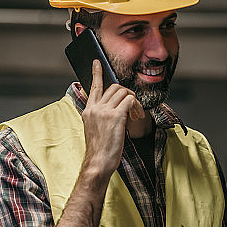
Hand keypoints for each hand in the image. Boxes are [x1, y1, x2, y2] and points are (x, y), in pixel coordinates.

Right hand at [81, 60, 144, 177]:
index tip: (97, 63)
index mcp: (88, 110)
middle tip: (134, 109)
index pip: (94, 87)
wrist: (98, 163)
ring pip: (124, 92)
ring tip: (136, 116)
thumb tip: (117, 108)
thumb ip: (102, 116)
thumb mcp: (96, 129)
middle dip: (128, 95)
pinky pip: (130, 101)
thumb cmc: (100, 150)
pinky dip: (137, 107)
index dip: (97, 73)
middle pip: (115, 87)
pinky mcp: (115, 116)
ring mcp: (104, 111)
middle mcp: (95, 108)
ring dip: (135, 102)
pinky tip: (137, 118)